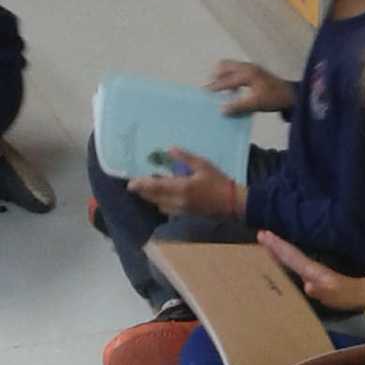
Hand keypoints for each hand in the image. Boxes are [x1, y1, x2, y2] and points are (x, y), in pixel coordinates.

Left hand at [129, 149, 246, 217]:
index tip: (130, 183)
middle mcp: (177, 201)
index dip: (141, 185)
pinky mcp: (186, 214)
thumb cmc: (219, 182)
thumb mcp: (203, 165)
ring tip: (152, 188)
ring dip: (153, 197)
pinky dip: (162, 202)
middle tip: (137, 184)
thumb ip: (185, 158)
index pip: (155, 187)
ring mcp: (181, 210)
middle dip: (144, 192)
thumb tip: (170, 150)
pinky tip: (166, 195)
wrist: (233, 204)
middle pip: (153, 198)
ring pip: (159, 204)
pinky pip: (168, 209)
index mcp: (181, 188)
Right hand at [208, 60, 294, 114]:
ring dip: (224, 76)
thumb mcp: (256, 104)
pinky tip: (233, 90)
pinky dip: (231, 77)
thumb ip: (239, 107)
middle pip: (225, 65)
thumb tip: (222, 111)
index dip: (215, 87)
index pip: (226, 80)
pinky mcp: (255, 71)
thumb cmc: (275, 98)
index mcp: (247, 74)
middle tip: (211, 88)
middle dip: (216, 76)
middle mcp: (247, 67)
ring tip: (220, 89)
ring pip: (231, 67)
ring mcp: (252, 68)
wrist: (292, 95)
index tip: (205, 92)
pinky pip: (237, 70)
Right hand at [258, 230, 364, 312]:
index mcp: (312, 270)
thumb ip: (322, 291)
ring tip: (265, 242)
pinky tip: (281, 262)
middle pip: (289, 253)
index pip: (291, 256)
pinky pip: (294, 265)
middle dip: (275, 244)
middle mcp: (310, 268)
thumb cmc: (347, 296)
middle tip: (260, 234)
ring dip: (278, 250)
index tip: (263, 235)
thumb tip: (307, 286)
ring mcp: (312, 271)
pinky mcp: (313, 276)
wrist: (361, 294)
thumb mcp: (335, 296)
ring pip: (291, 257)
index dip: (277, 247)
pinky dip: (285, 259)